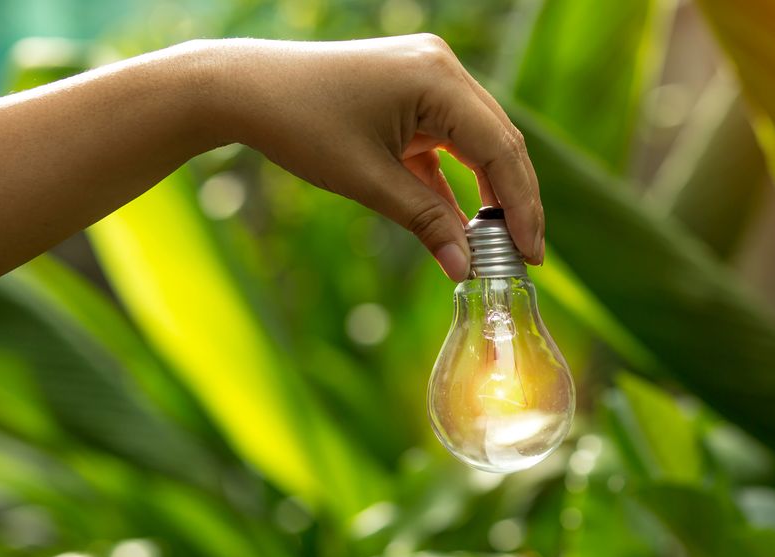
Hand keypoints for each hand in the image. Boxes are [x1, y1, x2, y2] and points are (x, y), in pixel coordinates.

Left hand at [199, 36, 543, 279]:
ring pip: (480, 142)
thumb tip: (465, 269)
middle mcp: (442, 68)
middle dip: (514, 202)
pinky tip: (465, 225)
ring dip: (489, 193)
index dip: (521, 207)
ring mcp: (429, 76)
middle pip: (500, 143)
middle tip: (524, 256)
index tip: (530, 255)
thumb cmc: (299, 124)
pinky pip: (450, 141)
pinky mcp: (413, 92)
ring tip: (499, 245)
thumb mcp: (368, 182)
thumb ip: (425, 223)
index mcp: (437, 79)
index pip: (501, 149)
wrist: (244, 89)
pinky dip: (457, 181)